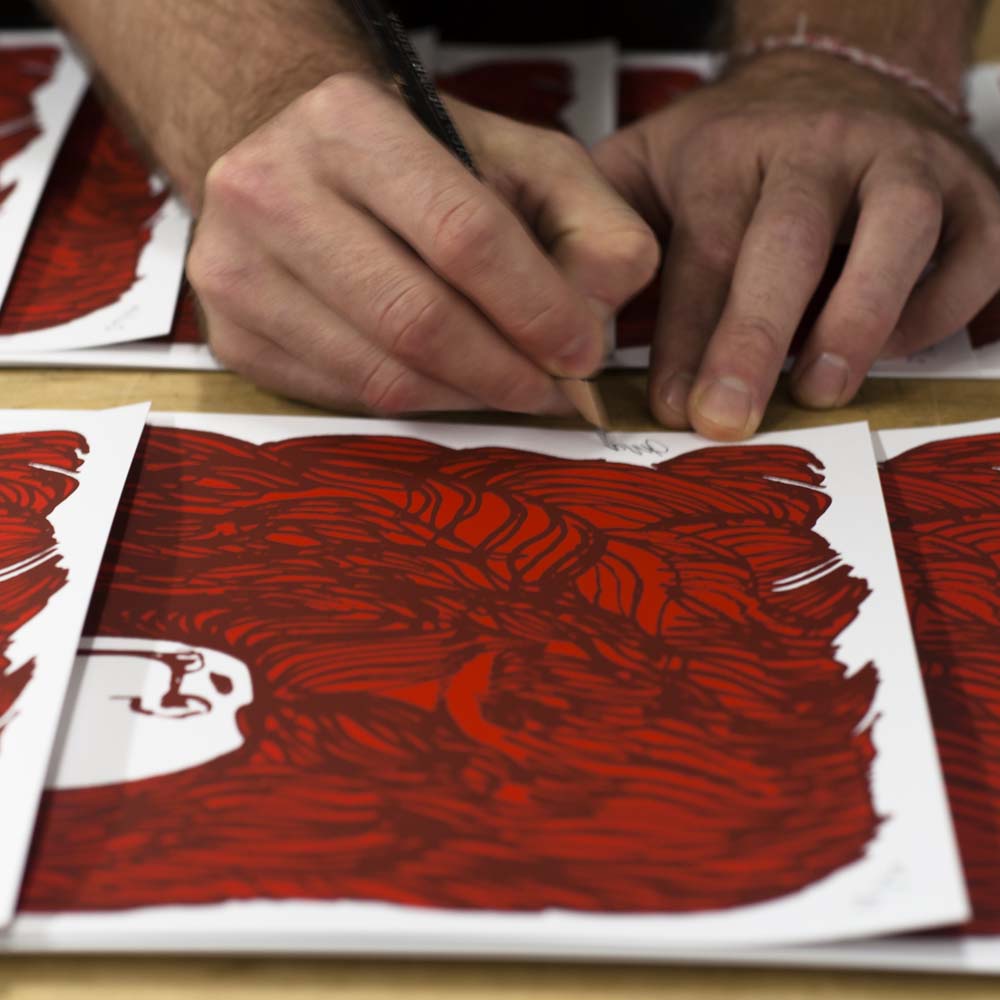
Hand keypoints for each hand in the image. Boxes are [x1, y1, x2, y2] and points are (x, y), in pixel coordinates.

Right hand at [187, 72, 657, 415]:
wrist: (287, 157)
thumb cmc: (417, 161)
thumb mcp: (520, 159)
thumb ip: (589, 221)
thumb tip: (597, 319)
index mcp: (350, 124)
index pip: (463, 235)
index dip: (537, 308)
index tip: (582, 352)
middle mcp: (271, 190)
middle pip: (417, 319)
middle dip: (506, 372)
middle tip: (552, 389)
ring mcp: (236, 270)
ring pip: (382, 375)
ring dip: (467, 397)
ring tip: (507, 385)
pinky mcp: (231, 336)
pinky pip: (346, 398)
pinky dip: (415, 404)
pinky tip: (446, 382)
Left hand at [594, 51, 999, 439]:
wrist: (833, 76)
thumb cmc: (732, 148)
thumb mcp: (647, 163)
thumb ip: (602, 224)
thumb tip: (562, 306)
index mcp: (728, 151)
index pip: (703, 249)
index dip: (683, 334)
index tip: (669, 404)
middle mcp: (818, 148)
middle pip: (787, 242)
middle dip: (752, 338)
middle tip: (727, 419)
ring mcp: (904, 162)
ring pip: (896, 234)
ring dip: (858, 319)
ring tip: (819, 391)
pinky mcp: (972, 190)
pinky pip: (975, 252)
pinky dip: (939, 310)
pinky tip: (894, 353)